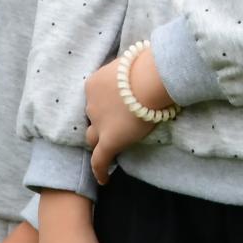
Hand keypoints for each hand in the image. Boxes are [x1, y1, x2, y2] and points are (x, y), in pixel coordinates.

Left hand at [84, 46, 171, 182]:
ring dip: (101, 140)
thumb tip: (149, 69)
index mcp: (95, 83)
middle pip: (92, 116)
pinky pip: (100, 159)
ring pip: (94, 137)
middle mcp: (92, 103)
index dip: (105, 103)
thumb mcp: (135, 63)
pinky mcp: (109, 140)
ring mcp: (99, 123)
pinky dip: (100, 169)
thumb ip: (135, 70)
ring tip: (108, 150)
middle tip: (114, 124)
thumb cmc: (149, 65)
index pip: (97, 97)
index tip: (113, 106)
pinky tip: (104, 179)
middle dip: (100, 120)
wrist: (150, 78)